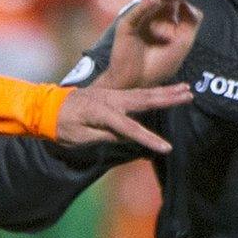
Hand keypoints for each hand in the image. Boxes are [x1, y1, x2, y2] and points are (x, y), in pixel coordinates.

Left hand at [53, 83, 191, 153]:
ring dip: (166, 91)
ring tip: (186, 89)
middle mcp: (111, 99)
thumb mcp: (80, 137)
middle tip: (189, 94)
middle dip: (168, 98)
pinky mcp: (113, 94)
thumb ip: (105, 136)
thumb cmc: (62, 126)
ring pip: (144, 93)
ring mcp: (113, 94)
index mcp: (102, 112)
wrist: (48, 107)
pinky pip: (137, 92)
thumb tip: (127, 137)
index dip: (149, 139)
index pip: (131, 128)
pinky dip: (154, 91)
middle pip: (145, 99)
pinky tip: (166, 91)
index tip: (167, 148)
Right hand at [101, 0, 208, 89]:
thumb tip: (187, 3)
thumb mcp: (184, 43)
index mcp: (167, 13)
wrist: (139, 84)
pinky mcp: (127, 26)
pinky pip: (136, 13)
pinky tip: (155, 1)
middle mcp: (153, 10)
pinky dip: (145, 6)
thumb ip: (190, 22)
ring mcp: (140, 16)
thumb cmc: (159, 65)